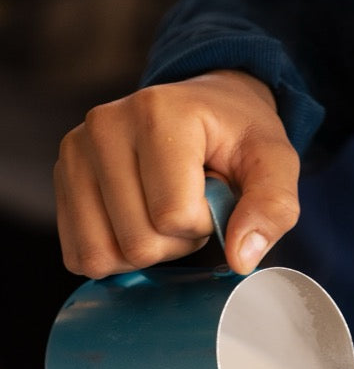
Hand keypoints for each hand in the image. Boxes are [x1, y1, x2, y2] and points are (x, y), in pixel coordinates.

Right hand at [54, 69, 299, 276]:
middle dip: (174, 241)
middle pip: (137, 243)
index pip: (173, 217)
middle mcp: (105, 125)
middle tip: (188, 205)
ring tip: (162, 210)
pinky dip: (114, 255)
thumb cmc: (238, 138)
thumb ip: (272, 207)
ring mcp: (75, 152)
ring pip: (102, 254)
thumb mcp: (275, 163)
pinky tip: (136, 221)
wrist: (206, 109)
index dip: (203, 224)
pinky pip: (79, 254)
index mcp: (158, 113)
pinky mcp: (62, 179)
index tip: (211, 194)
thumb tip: (241, 259)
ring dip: (143, 250)